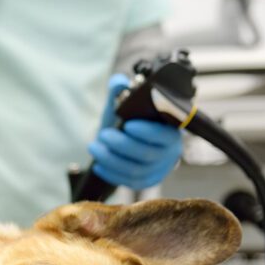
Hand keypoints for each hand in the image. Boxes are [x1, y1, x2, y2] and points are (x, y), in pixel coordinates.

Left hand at [87, 74, 182, 189]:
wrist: (124, 141)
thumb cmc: (127, 121)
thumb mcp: (122, 105)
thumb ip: (120, 91)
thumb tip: (119, 82)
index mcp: (170, 130)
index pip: (164, 135)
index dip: (148, 132)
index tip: (128, 125)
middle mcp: (169, 152)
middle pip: (147, 154)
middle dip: (121, 145)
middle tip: (103, 135)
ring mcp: (159, 169)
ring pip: (136, 170)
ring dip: (111, 159)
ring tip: (94, 147)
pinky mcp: (147, 181)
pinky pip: (129, 182)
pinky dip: (111, 173)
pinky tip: (98, 164)